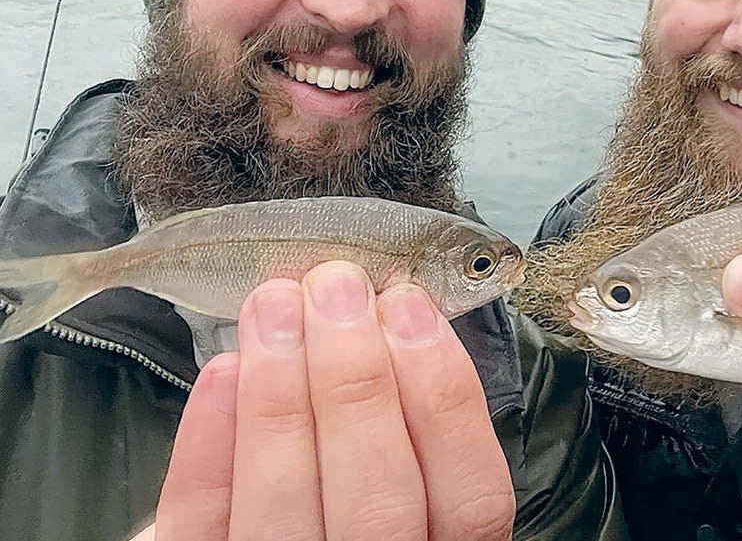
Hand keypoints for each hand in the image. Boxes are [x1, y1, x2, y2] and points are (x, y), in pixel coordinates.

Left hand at [151, 261, 514, 540]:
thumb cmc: (365, 506)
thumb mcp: (424, 484)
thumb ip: (421, 428)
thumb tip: (398, 322)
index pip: (471, 495)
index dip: (446, 397)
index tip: (411, 310)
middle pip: (378, 501)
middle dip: (356, 377)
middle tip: (335, 290)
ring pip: (286, 509)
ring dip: (278, 394)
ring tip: (273, 308)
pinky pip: (204, 526)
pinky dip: (210, 448)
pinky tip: (224, 371)